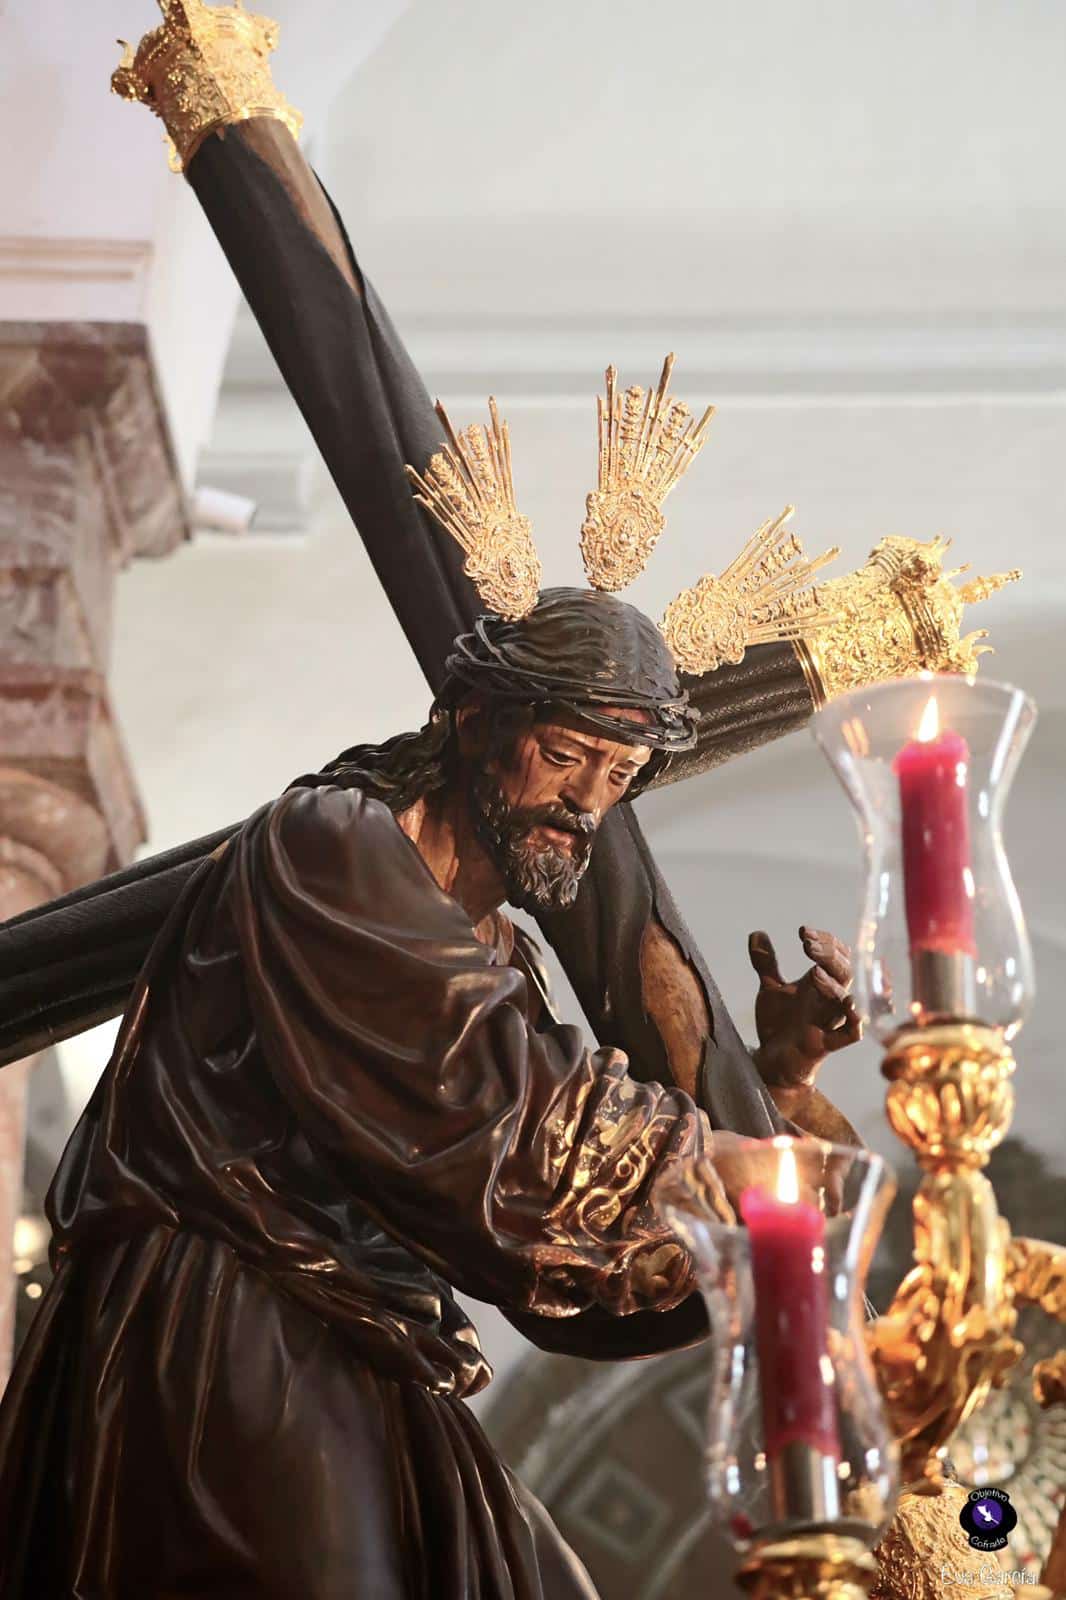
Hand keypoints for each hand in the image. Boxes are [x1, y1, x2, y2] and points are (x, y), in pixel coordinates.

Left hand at [748, 925, 861, 1088]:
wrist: (772, 1063)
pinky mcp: (825, 1044)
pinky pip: (851, 1034)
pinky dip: (854, 1022)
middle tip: (807, 943)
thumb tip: (756, 933)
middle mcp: (828, 1001)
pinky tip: (849, 1005)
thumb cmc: (779, 1024)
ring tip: (814, 971)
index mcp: (819, 985)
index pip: (836, 956)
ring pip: (845, 1000)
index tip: (803, 932)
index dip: (826, 941)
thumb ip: (766, 964)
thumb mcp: (771, 990)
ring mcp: (828, 1022)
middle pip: (844, 972)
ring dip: (833, 984)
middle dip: (828, 955)